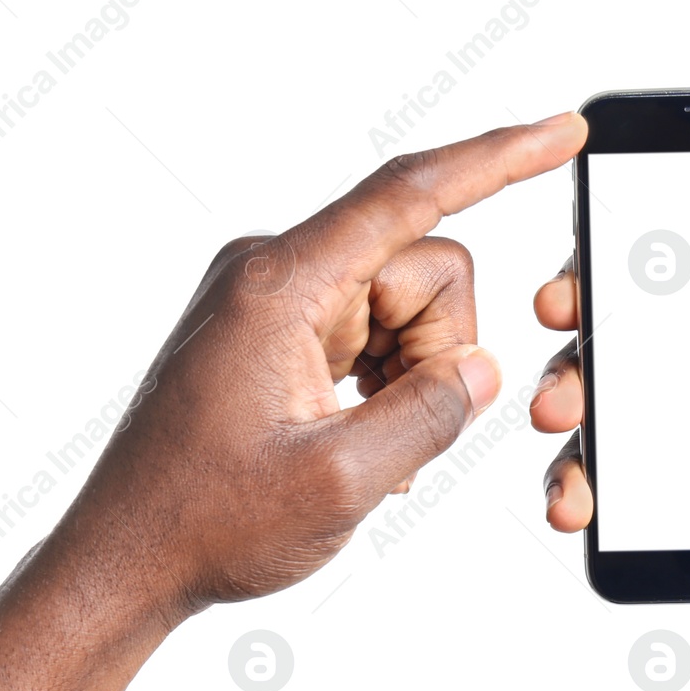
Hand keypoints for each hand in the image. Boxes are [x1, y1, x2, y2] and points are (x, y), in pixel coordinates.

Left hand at [51, 113, 589, 621]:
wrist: (128, 557)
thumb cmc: (203, 522)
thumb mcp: (338, 482)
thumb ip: (430, 416)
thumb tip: (484, 371)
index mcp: (281, 285)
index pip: (410, 194)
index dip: (498, 160)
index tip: (561, 133)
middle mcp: (275, 272)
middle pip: (425, 267)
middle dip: (441, 349)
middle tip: (395, 428)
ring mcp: (276, 301)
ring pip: (408, 304)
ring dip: (414, 375)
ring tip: (362, 443)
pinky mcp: (279, 330)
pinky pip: (375, 330)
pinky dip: (388, 384)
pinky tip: (353, 436)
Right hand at [530, 219, 689, 690]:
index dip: (674, 240)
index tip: (627, 226)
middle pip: (649, 320)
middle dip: (591, 303)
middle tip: (563, 308)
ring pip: (610, 393)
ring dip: (568, 388)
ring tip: (560, 414)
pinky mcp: (661, 503)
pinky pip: (602, 477)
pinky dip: (573, 480)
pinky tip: (576, 500)